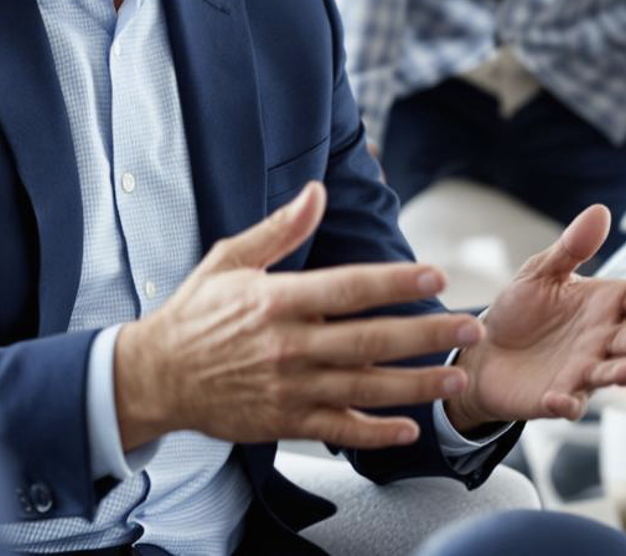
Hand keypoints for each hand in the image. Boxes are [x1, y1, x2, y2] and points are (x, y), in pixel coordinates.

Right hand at [113, 182, 481, 451]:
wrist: (155, 376)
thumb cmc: (195, 314)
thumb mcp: (230, 260)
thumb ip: (280, 229)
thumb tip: (316, 191)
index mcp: (276, 301)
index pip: (348, 288)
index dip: (396, 281)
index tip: (436, 274)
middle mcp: (287, 346)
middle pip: (370, 339)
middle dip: (426, 333)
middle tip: (469, 328)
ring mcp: (288, 388)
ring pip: (363, 388)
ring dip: (414, 384)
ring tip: (455, 377)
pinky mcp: (283, 422)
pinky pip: (338, 430)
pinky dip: (374, 433)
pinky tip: (409, 429)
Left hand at [445, 205, 625, 431]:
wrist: (486, 351)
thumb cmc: (521, 310)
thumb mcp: (542, 272)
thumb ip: (571, 248)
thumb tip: (599, 210)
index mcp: (605, 304)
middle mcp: (603, 339)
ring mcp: (585, 370)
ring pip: (613, 373)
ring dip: (625, 373)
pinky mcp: (560, 397)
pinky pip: (569, 403)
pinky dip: (568, 403)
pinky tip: (560, 397)